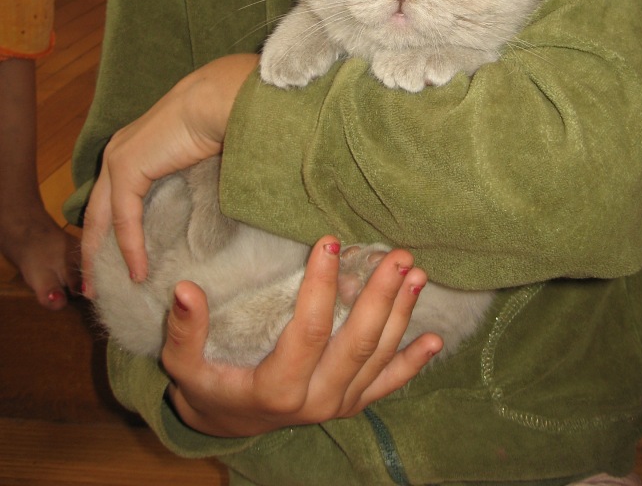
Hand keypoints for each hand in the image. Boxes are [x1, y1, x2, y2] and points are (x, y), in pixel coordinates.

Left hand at [81, 55, 258, 292]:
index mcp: (134, 146)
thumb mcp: (195, 158)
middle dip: (91, 249)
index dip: (109, 229)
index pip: (111, 197)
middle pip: (97, 211)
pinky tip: (138, 272)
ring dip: (100, 255)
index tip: (112, 259)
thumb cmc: (220, 122)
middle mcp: (119, 151)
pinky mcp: (127, 167)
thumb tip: (194, 208)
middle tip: (90, 284)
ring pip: (102, 218)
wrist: (220, 101)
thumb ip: (184, 180)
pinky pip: (124, 218)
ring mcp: (119, 158)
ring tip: (101, 288)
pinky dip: (131, 247)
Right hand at [163, 238, 442, 435]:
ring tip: (417, 275)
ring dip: (402, 315)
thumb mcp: (184, 366)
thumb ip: (185, 330)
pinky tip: (435, 341)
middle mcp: (316, 400)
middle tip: (397, 254)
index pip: (308, 330)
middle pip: (358, 342)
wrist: (228, 424)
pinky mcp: (351, 404)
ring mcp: (338, 404)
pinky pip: (387, 385)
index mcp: (277, 387)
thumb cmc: (207, 386)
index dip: (322, 285)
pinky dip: (413, 364)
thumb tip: (185, 289)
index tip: (330, 240)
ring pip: (379, 356)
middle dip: (381, 295)